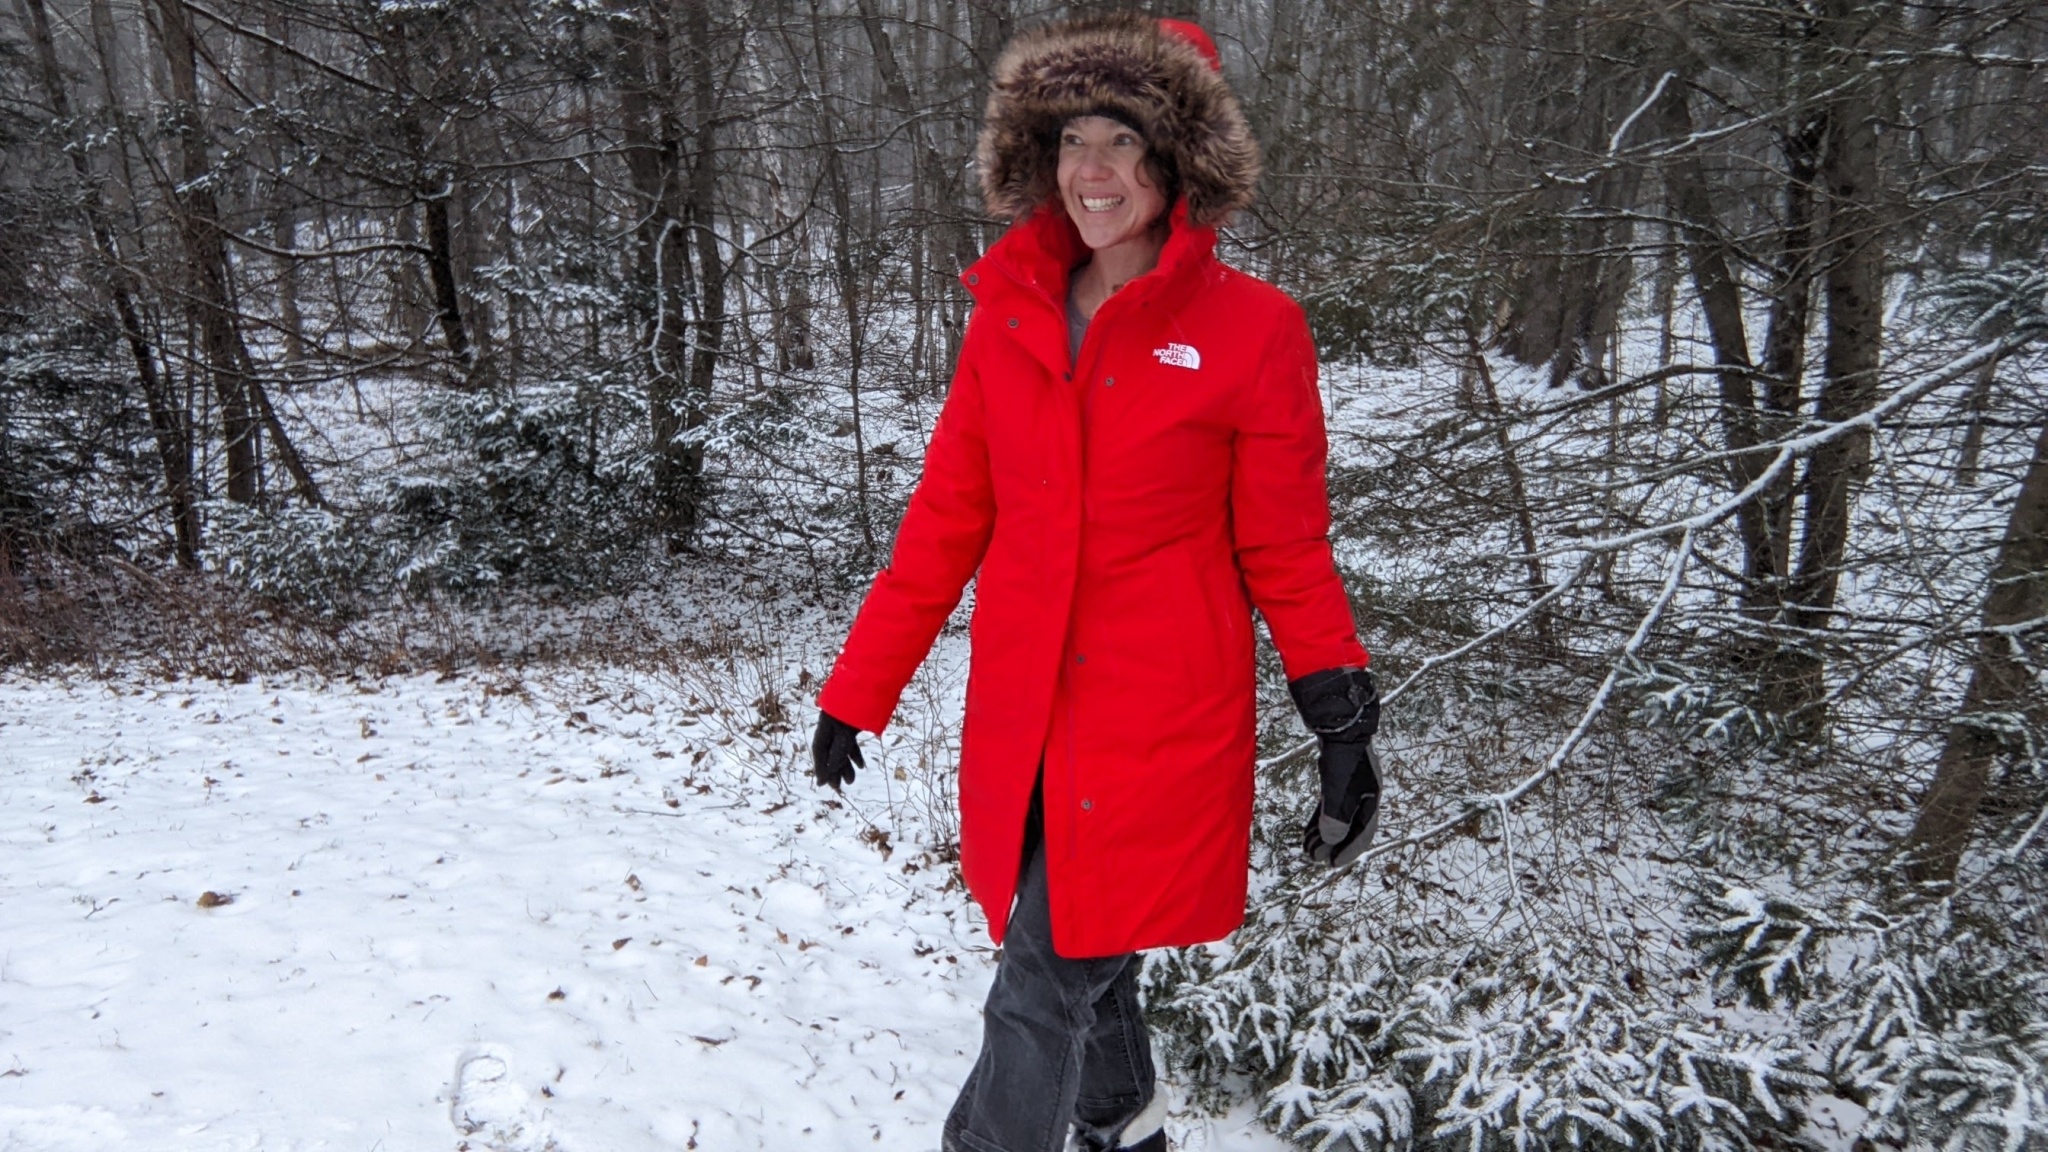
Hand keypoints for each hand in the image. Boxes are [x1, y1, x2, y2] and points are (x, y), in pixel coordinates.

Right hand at [810, 710, 864, 790]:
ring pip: (841, 747)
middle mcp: (832, 724)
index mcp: (826, 725)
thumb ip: (839, 751)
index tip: (823, 784)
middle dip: (834, 770)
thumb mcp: (848, 732)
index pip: (820, 751)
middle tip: (838, 787)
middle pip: (830, 751)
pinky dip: (854, 753)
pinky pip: (850, 741)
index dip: (821, 768)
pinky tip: (861, 765)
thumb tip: (830, 771)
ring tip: (851, 780)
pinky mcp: (854, 722)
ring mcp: (843, 723)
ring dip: (845, 764)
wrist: (872, 680)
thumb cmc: (858, 703)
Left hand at [1288, 667, 1382, 867]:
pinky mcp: (1338, 774)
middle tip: (1314, 857)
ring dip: (1324, 833)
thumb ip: (1335, 817)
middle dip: (1333, 844)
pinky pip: (1330, 804)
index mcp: (1371, 797)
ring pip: (1339, 816)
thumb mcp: (1338, 788)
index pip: (1363, 832)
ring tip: (1308, 847)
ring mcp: (1352, 783)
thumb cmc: (1342, 753)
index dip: (1348, 850)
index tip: (1331, 864)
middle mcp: (1365, 792)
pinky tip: (1309, 828)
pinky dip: (1320, 817)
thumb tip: (1330, 843)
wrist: (1339, 719)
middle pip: (1350, 826)